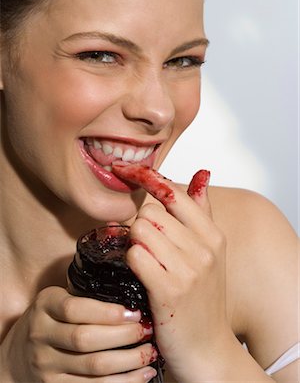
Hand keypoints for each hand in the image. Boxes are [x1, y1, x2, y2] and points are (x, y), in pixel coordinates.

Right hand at [1, 286, 157, 381]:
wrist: (18, 356)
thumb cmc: (49, 320)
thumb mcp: (57, 300)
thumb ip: (83, 295)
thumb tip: (130, 284)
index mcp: (45, 306)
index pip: (75, 308)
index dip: (107, 312)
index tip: (135, 312)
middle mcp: (41, 335)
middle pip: (85, 339)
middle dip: (123, 336)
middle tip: (148, 330)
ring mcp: (46, 364)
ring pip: (93, 367)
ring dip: (128, 361)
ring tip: (150, 353)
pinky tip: (140, 375)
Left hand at [112, 164, 231, 379]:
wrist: (206, 348)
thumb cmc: (202, 299)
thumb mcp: (211, 253)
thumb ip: (202, 211)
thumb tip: (200, 174)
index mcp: (212, 234)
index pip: (174, 192)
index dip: (146, 179)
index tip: (125, 171)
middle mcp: (204, 248)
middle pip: (151, 210)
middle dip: (140, 224)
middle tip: (145, 244)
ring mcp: (189, 269)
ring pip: (141, 229)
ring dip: (134, 243)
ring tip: (144, 260)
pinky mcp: (169, 290)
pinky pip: (135, 255)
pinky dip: (131, 261)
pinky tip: (140, 274)